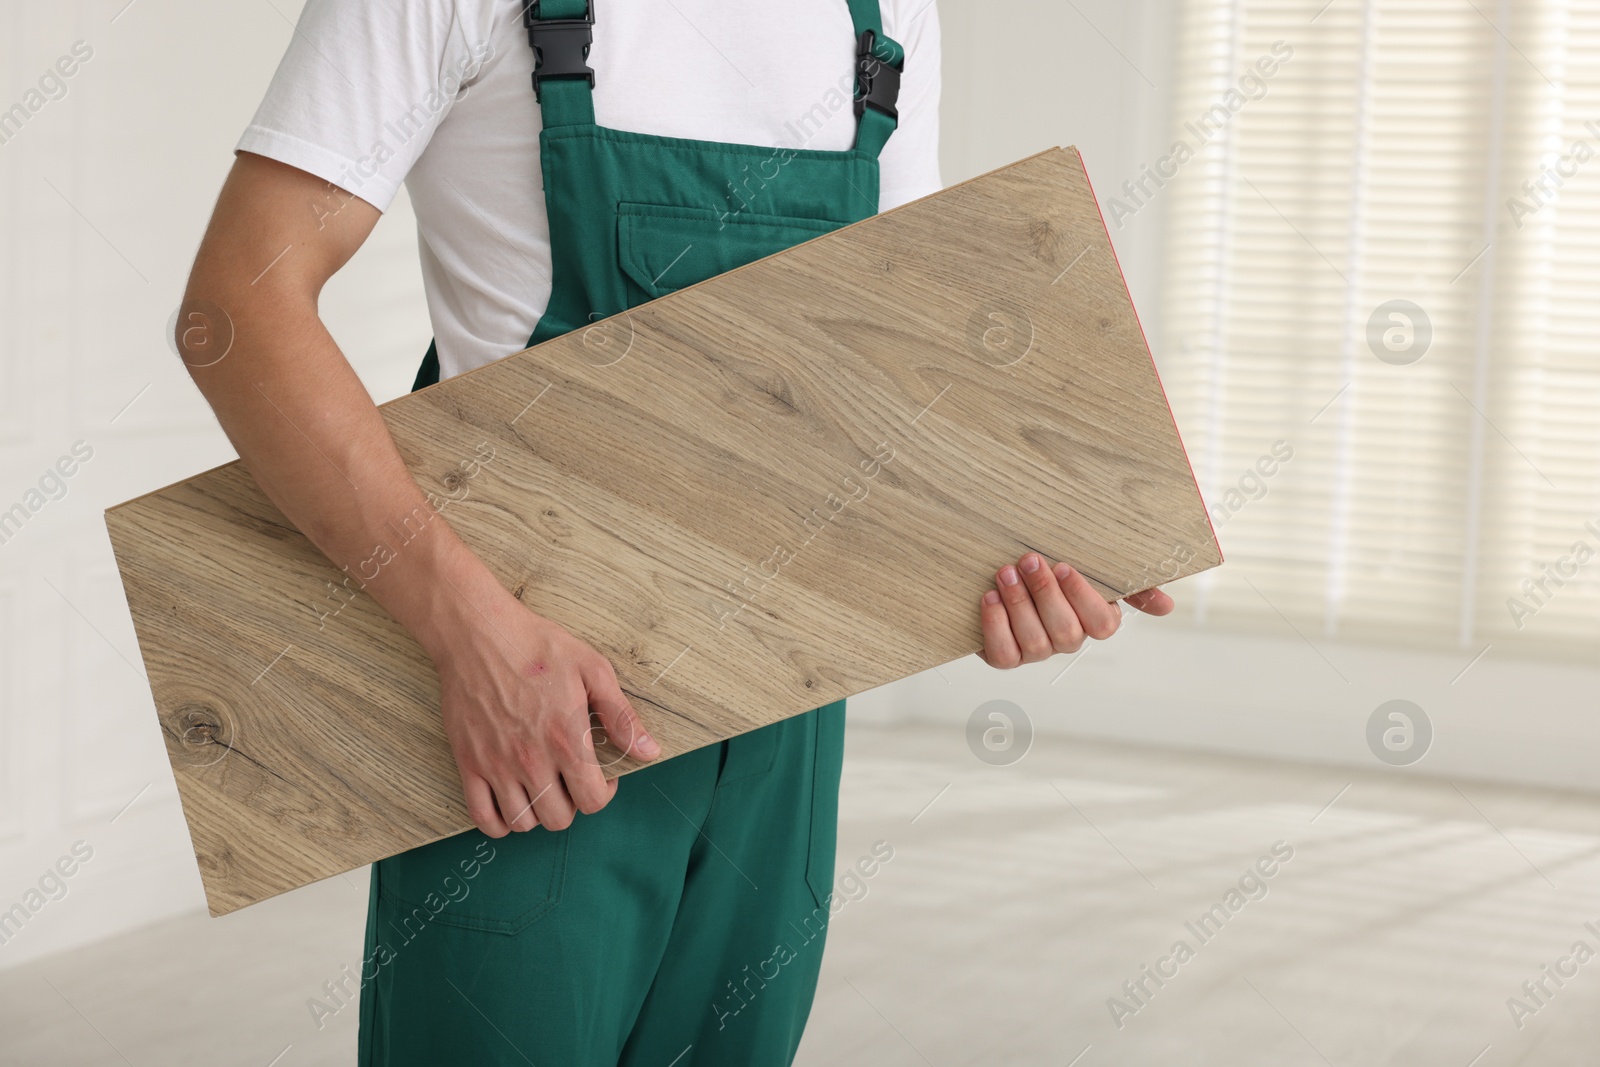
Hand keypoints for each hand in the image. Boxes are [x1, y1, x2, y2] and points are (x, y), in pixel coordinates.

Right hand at [429, 584, 660, 836]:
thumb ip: (621, 715)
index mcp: (567, 739)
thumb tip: (649, 751)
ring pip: (523, 822)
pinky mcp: (468, 762)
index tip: (599, 776)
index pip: (592, 801)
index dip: (602, 794)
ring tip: (541, 787)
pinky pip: (483, 817)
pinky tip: (510, 803)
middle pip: (559, 819)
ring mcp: (496, 765)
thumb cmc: (537, 646)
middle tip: (569, 779)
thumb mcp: (592, 669)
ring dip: (537, 812)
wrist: (478, 634)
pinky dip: (498, 822)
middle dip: (572, 804)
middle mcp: (532, 760)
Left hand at [979, 552, 1174, 668]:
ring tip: (1006, 573)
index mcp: (1096, 621)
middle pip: (1066, 632)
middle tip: (1029, 560)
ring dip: (1019, 604)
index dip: (1082, 598)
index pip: (1102, 624)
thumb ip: (1132, 586)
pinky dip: (996, 626)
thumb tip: (1167, 606)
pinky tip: (990, 597)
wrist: (1010, 571)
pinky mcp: (1006, 656)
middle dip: (1045, 594)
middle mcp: (1068, 640)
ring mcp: (1037, 651)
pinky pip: (1004, 654)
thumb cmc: (1057, 569)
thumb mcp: (1095, 568)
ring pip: (1035, 642)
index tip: (1065, 566)